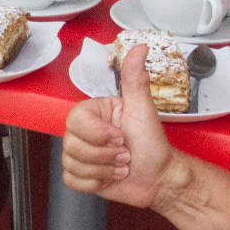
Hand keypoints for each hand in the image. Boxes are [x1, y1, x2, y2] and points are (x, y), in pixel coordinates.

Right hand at [61, 46, 179, 209]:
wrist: (159, 178)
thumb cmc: (153, 145)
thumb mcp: (143, 110)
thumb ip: (135, 78)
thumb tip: (140, 47)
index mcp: (95, 112)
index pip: (75, 119)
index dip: (97, 133)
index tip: (120, 136)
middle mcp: (85, 131)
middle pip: (71, 144)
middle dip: (104, 155)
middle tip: (124, 153)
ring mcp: (81, 153)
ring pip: (72, 163)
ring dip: (104, 170)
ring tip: (121, 165)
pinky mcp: (81, 174)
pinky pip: (72, 180)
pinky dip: (95, 182)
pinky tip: (110, 177)